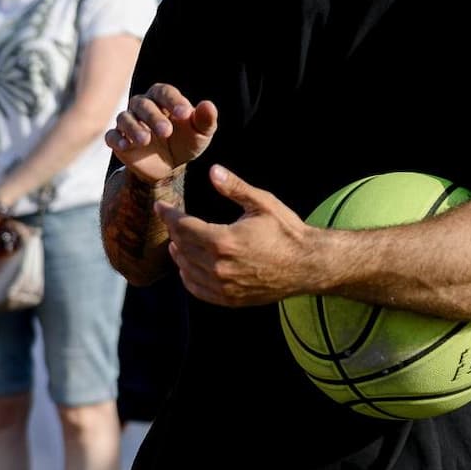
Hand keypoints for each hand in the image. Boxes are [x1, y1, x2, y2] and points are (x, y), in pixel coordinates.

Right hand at [107, 84, 217, 184]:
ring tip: (145, 141)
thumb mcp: (200, 134)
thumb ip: (205, 119)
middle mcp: (142, 106)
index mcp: (162, 99)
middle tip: (166, 131)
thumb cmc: (186, 142)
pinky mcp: (117, 139)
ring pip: (125, 118)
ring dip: (134, 128)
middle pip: (142, 104)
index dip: (173, 101)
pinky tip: (125, 146)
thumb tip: (208, 105)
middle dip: (153, 117)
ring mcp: (128, 122)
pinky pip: (111, 135)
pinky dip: (116, 139)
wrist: (169, 166)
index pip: (164, 92)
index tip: (185, 114)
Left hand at [157, 166, 317, 305]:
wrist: (309, 265)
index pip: (183, 227)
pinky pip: (198, 290)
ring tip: (176, 243)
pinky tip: (187, 268)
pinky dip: (188, 277)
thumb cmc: (287, 232)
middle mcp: (219, 266)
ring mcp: (223, 285)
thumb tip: (213, 170)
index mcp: (224, 241)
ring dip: (178, 254)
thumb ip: (234, 188)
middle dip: (174, 232)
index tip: (160, 207)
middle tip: (172, 222)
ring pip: (187, 269)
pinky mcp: (230, 299)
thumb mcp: (262, 204)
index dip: (169, 215)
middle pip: (182, 247)